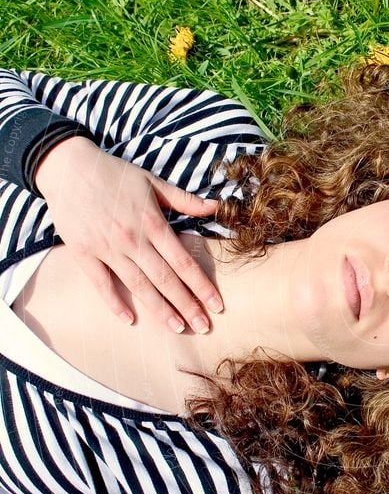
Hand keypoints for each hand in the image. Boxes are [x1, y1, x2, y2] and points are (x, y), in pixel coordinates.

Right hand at [34, 137, 223, 332]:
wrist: (67, 166)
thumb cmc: (114, 173)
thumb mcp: (153, 181)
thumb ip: (185, 199)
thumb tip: (216, 206)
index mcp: (152, 223)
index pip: (183, 262)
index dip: (202, 286)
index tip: (217, 305)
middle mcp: (132, 239)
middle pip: (166, 280)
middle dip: (188, 305)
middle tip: (204, 327)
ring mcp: (107, 248)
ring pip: (138, 286)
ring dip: (160, 310)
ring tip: (178, 328)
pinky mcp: (83, 253)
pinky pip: (101, 283)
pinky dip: (114, 303)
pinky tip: (130, 319)